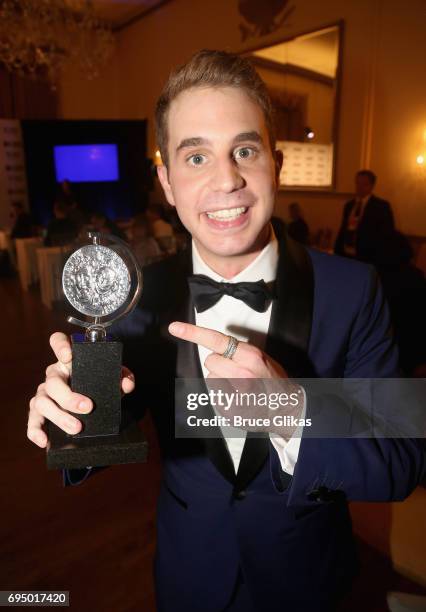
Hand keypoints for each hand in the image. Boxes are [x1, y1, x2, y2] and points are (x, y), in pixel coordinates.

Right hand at [27, 332, 134, 448]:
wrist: (92, 404)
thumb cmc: (99, 384)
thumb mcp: (113, 378)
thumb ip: (123, 377)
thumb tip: (126, 384)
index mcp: (69, 361)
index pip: (57, 342)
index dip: (59, 346)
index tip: (69, 357)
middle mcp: (54, 374)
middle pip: (53, 381)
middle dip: (69, 396)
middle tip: (88, 407)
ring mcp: (44, 393)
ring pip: (42, 401)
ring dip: (59, 416)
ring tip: (77, 427)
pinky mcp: (39, 411)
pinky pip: (33, 420)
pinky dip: (35, 431)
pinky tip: (45, 440)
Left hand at [168, 322, 303, 436]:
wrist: (287, 409)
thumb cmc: (274, 381)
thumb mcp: (263, 358)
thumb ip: (240, 352)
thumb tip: (217, 347)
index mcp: (250, 357)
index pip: (217, 340)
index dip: (193, 333)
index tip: (174, 328)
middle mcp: (241, 374)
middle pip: (210, 360)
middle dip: (218, 364)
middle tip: (235, 372)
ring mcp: (235, 393)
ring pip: (210, 378)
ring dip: (220, 380)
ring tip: (238, 387)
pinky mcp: (229, 410)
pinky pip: (214, 395)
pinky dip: (222, 395)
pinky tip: (237, 398)